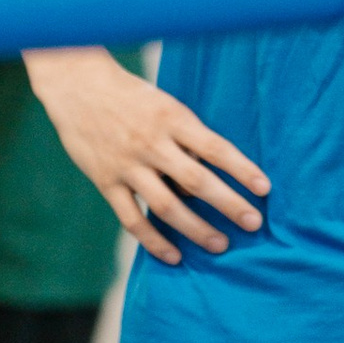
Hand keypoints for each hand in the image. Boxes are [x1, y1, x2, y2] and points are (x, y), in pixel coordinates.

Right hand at [25, 51, 267, 266]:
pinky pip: (132, 219)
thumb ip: (187, 137)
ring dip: (196, 229)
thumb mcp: (166, 104)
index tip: (265, 188)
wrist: (78, 86)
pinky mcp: (106, 182)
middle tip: (253, 224)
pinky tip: (174, 256)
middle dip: (229, 205)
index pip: (216, 148)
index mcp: (172, 118)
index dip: (242, 170)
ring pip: (166, 206)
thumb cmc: (133, 96)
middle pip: (197, 181)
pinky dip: (154, 241)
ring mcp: (127, 165)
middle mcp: (151, 143)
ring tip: (221, 245)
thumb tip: (211, 175)